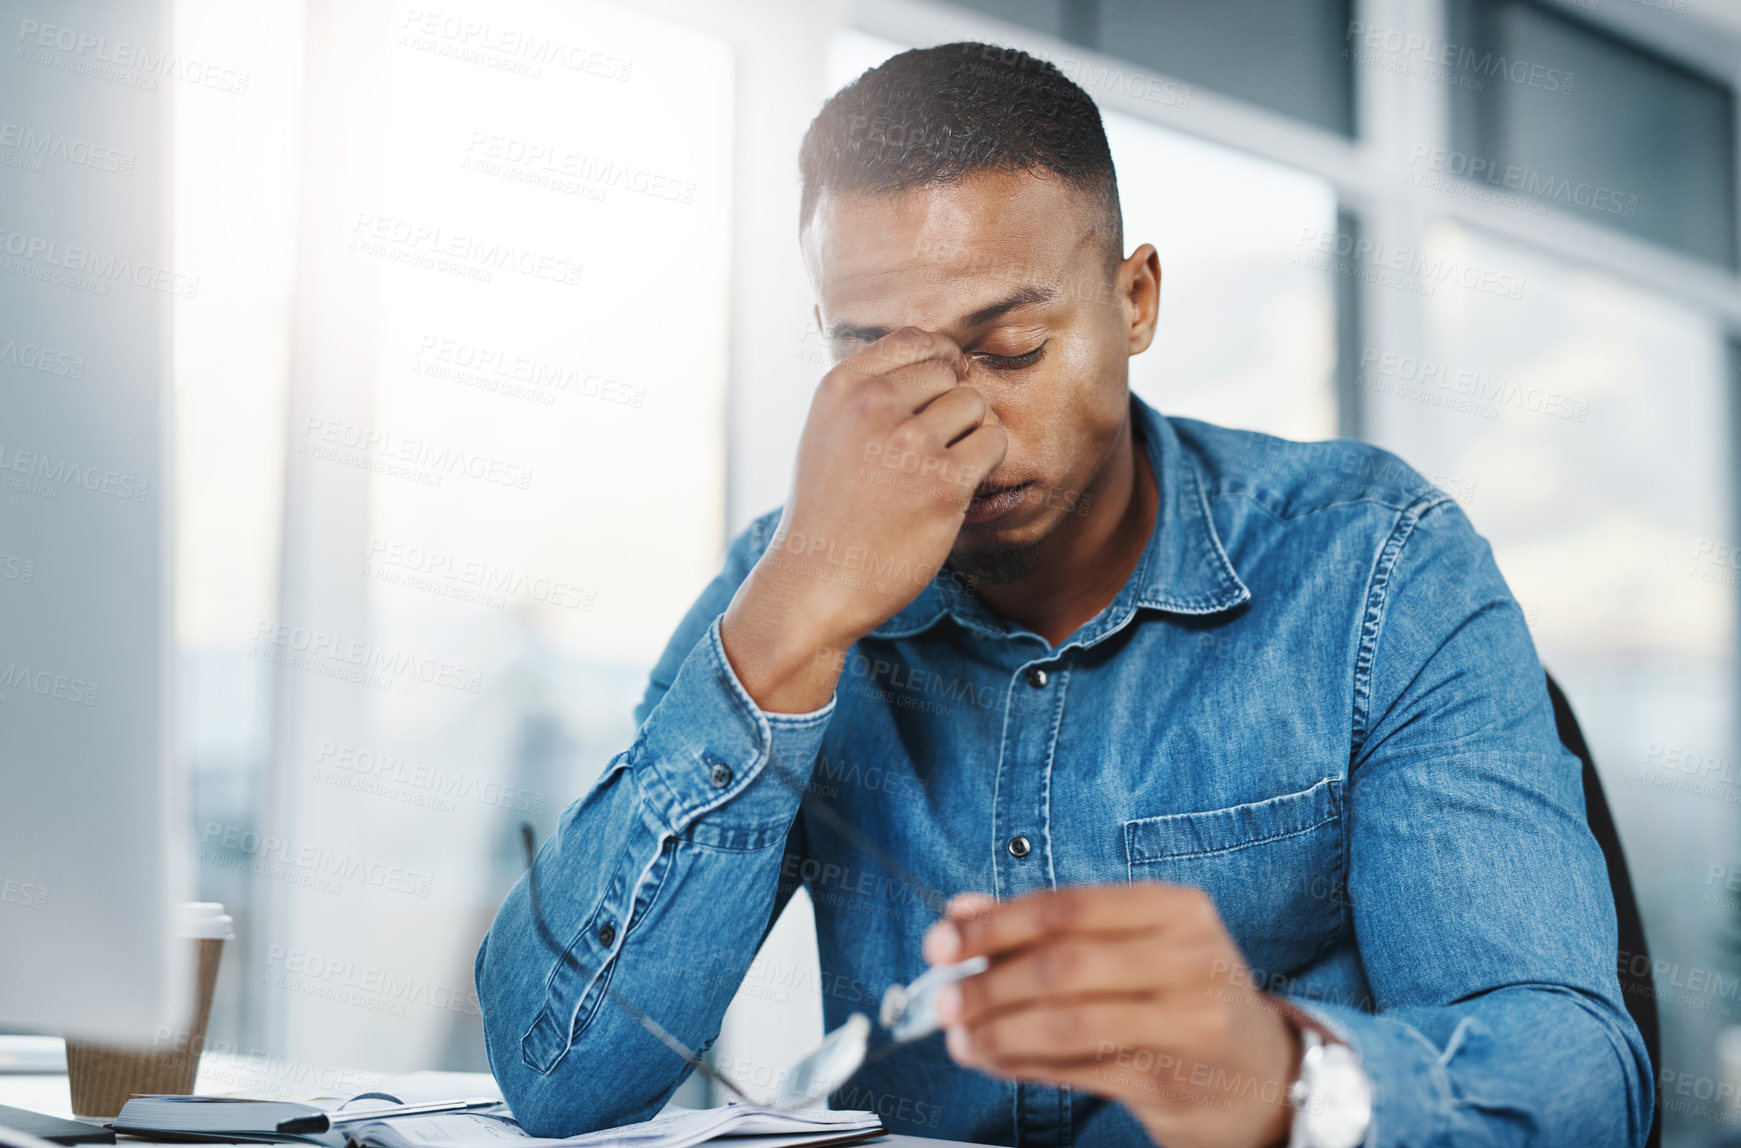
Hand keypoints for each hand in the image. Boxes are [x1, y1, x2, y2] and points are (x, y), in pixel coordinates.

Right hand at [721, 327, 1007, 711]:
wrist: (815, 582)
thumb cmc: (827, 512)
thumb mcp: (828, 432)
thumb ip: (870, 393)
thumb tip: (938, 358)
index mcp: (841, 387)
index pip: (914, 340)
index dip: (938, 362)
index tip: (937, 392)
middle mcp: (873, 405)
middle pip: (948, 371)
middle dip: (950, 405)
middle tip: (932, 448)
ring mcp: (909, 442)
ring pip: (975, 404)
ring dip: (970, 434)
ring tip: (941, 469)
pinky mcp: (944, 481)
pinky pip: (993, 444)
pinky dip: (984, 464)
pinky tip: (956, 489)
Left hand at [924, 885, 1302, 1147]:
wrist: (1259, 1074)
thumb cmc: (1179, 994)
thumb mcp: (1127, 943)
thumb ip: (1045, 925)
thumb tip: (960, 912)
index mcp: (1175, 908)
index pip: (1067, 907)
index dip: (995, 925)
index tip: (942, 941)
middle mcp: (1189, 958)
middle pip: (1064, 965)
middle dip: (989, 983)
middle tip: (942, 1000)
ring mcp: (1187, 1021)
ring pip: (1067, 1023)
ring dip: (999, 1032)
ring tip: (960, 1037)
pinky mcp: (1172, 1078)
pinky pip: (1078, 1070)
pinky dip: (1024, 1064)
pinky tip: (994, 1059)